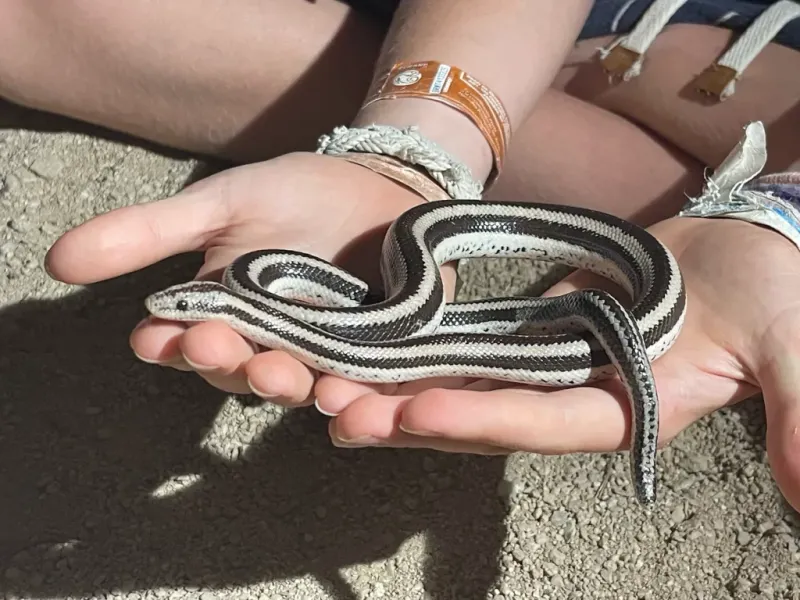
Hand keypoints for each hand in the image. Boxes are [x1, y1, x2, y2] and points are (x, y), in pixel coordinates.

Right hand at [46, 152, 444, 403]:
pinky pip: (367, 389)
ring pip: (303, 385)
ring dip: (289, 386)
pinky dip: (357, 398)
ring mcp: (328, 360)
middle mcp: (273, 350)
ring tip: (282, 376)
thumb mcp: (222, 205)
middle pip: (246, 372)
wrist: (383, 184)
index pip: (191, 344)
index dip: (174, 344)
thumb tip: (57, 260)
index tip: (155, 337)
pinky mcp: (382, 362)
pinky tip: (348, 397)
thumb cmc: (297, 194)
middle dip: (232, 364)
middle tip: (223, 349)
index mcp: (229, 320)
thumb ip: (152, 233)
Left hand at [314, 215, 799, 510]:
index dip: (485, 421)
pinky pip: (465, 347)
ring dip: (395, 389)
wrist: (741, 249)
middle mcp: (573, 399)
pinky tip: (365, 353)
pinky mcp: (528, 333)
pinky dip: (418, 352)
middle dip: (409, 417)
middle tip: (334, 412)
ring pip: (460, 384)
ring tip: (322, 388)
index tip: (418, 412)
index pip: (545, 424)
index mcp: (626, 409)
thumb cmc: (772, 288)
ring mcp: (545, 368)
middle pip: (481, 415)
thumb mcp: (787, 341)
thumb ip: (797, 408)